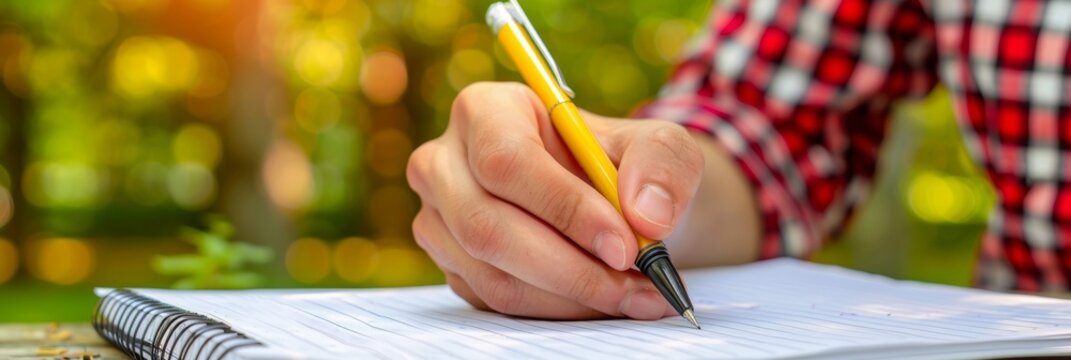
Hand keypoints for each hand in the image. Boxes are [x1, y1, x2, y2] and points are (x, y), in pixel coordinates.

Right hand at [407, 82, 703, 319]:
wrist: (609, 201)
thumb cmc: (624, 163)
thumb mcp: (659, 146)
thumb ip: (663, 164)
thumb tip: (646, 214)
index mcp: (484, 109)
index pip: (506, 160)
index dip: (564, 207)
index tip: (625, 245)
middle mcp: (445, 162)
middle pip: (488, 226)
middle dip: (571, 267)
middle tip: (637, 280)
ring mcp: (438, 218)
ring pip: (493, 273)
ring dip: (571, 295)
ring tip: (634, 294)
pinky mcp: (451, 264)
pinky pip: (496, 300)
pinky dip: (557, 308)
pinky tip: (603, 299)